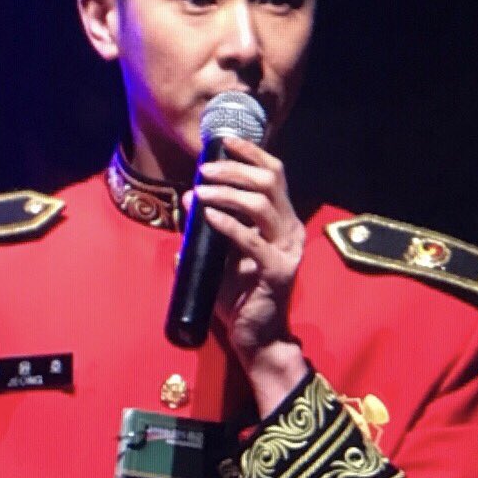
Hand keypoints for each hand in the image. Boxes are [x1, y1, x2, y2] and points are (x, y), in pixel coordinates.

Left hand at [181, 135, 307, 415]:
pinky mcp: (277, 271)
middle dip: (234, 169)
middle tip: (203, 169)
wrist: (255, 337)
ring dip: (227, 192)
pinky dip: (227, 224)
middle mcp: (290, 229)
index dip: (251, 153)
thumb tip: (187, 205)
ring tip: (200, 191)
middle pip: (269, 182)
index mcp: (281, 221)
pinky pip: (251, 240)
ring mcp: (287, 250)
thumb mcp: (222, 255)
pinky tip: (208, 216)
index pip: (274, 174)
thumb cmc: (238, 295)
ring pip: (262, 204)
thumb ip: (210, 231)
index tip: (225, 140)